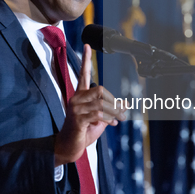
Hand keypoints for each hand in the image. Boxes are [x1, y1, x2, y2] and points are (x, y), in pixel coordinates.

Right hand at [54, 44, 125, 165]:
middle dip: (113, 101)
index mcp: (80, 95)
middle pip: (100, 90)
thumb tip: (125, 103)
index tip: (87, 45)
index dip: (85, 59)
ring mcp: (75, 108)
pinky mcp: (77, 118)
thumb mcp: (100, 120)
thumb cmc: (83, 132)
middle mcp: (76, 99)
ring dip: (114, 112)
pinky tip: (111, 124)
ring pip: (101, 103)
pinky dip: (108, 119)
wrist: (68, 148)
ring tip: (118, 120)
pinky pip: (98, 114)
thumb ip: (110, 110)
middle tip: (122, 113)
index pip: (83, 73)